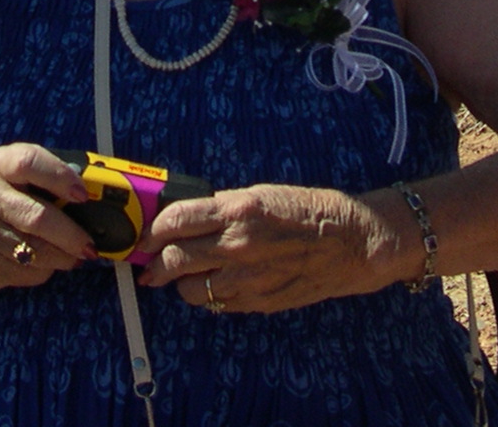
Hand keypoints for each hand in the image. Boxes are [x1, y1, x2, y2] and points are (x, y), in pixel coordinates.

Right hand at [0, 144, 96, 291]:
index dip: (60, 177)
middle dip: (72, 235)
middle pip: (37, 217)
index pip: (29, 162)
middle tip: (91, 244)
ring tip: (75, 255)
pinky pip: (27, 272)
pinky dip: (45, 270)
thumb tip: (98, 192)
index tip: (83, 194)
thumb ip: (48, 176)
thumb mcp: (12, 175)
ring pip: (36, 252)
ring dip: (64, 258)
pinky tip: (45, 262)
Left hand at [141, 183, 402, 312]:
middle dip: (155, 263)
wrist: (351, 243)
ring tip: (181, 274)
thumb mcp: (262, 194)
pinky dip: (207, 295)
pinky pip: (216, 304)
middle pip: (174, 259)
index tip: (147, 235)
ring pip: (189, 289)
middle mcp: (239, 246)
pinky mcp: (257, 302)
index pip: (176, 220)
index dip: (153, 230)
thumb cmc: (309, 212)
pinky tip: (214, 283)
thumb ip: (223, 207)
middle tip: (149, 263)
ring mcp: (247, 279)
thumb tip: (187, 217)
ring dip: (179, 281)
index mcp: (239, 210)